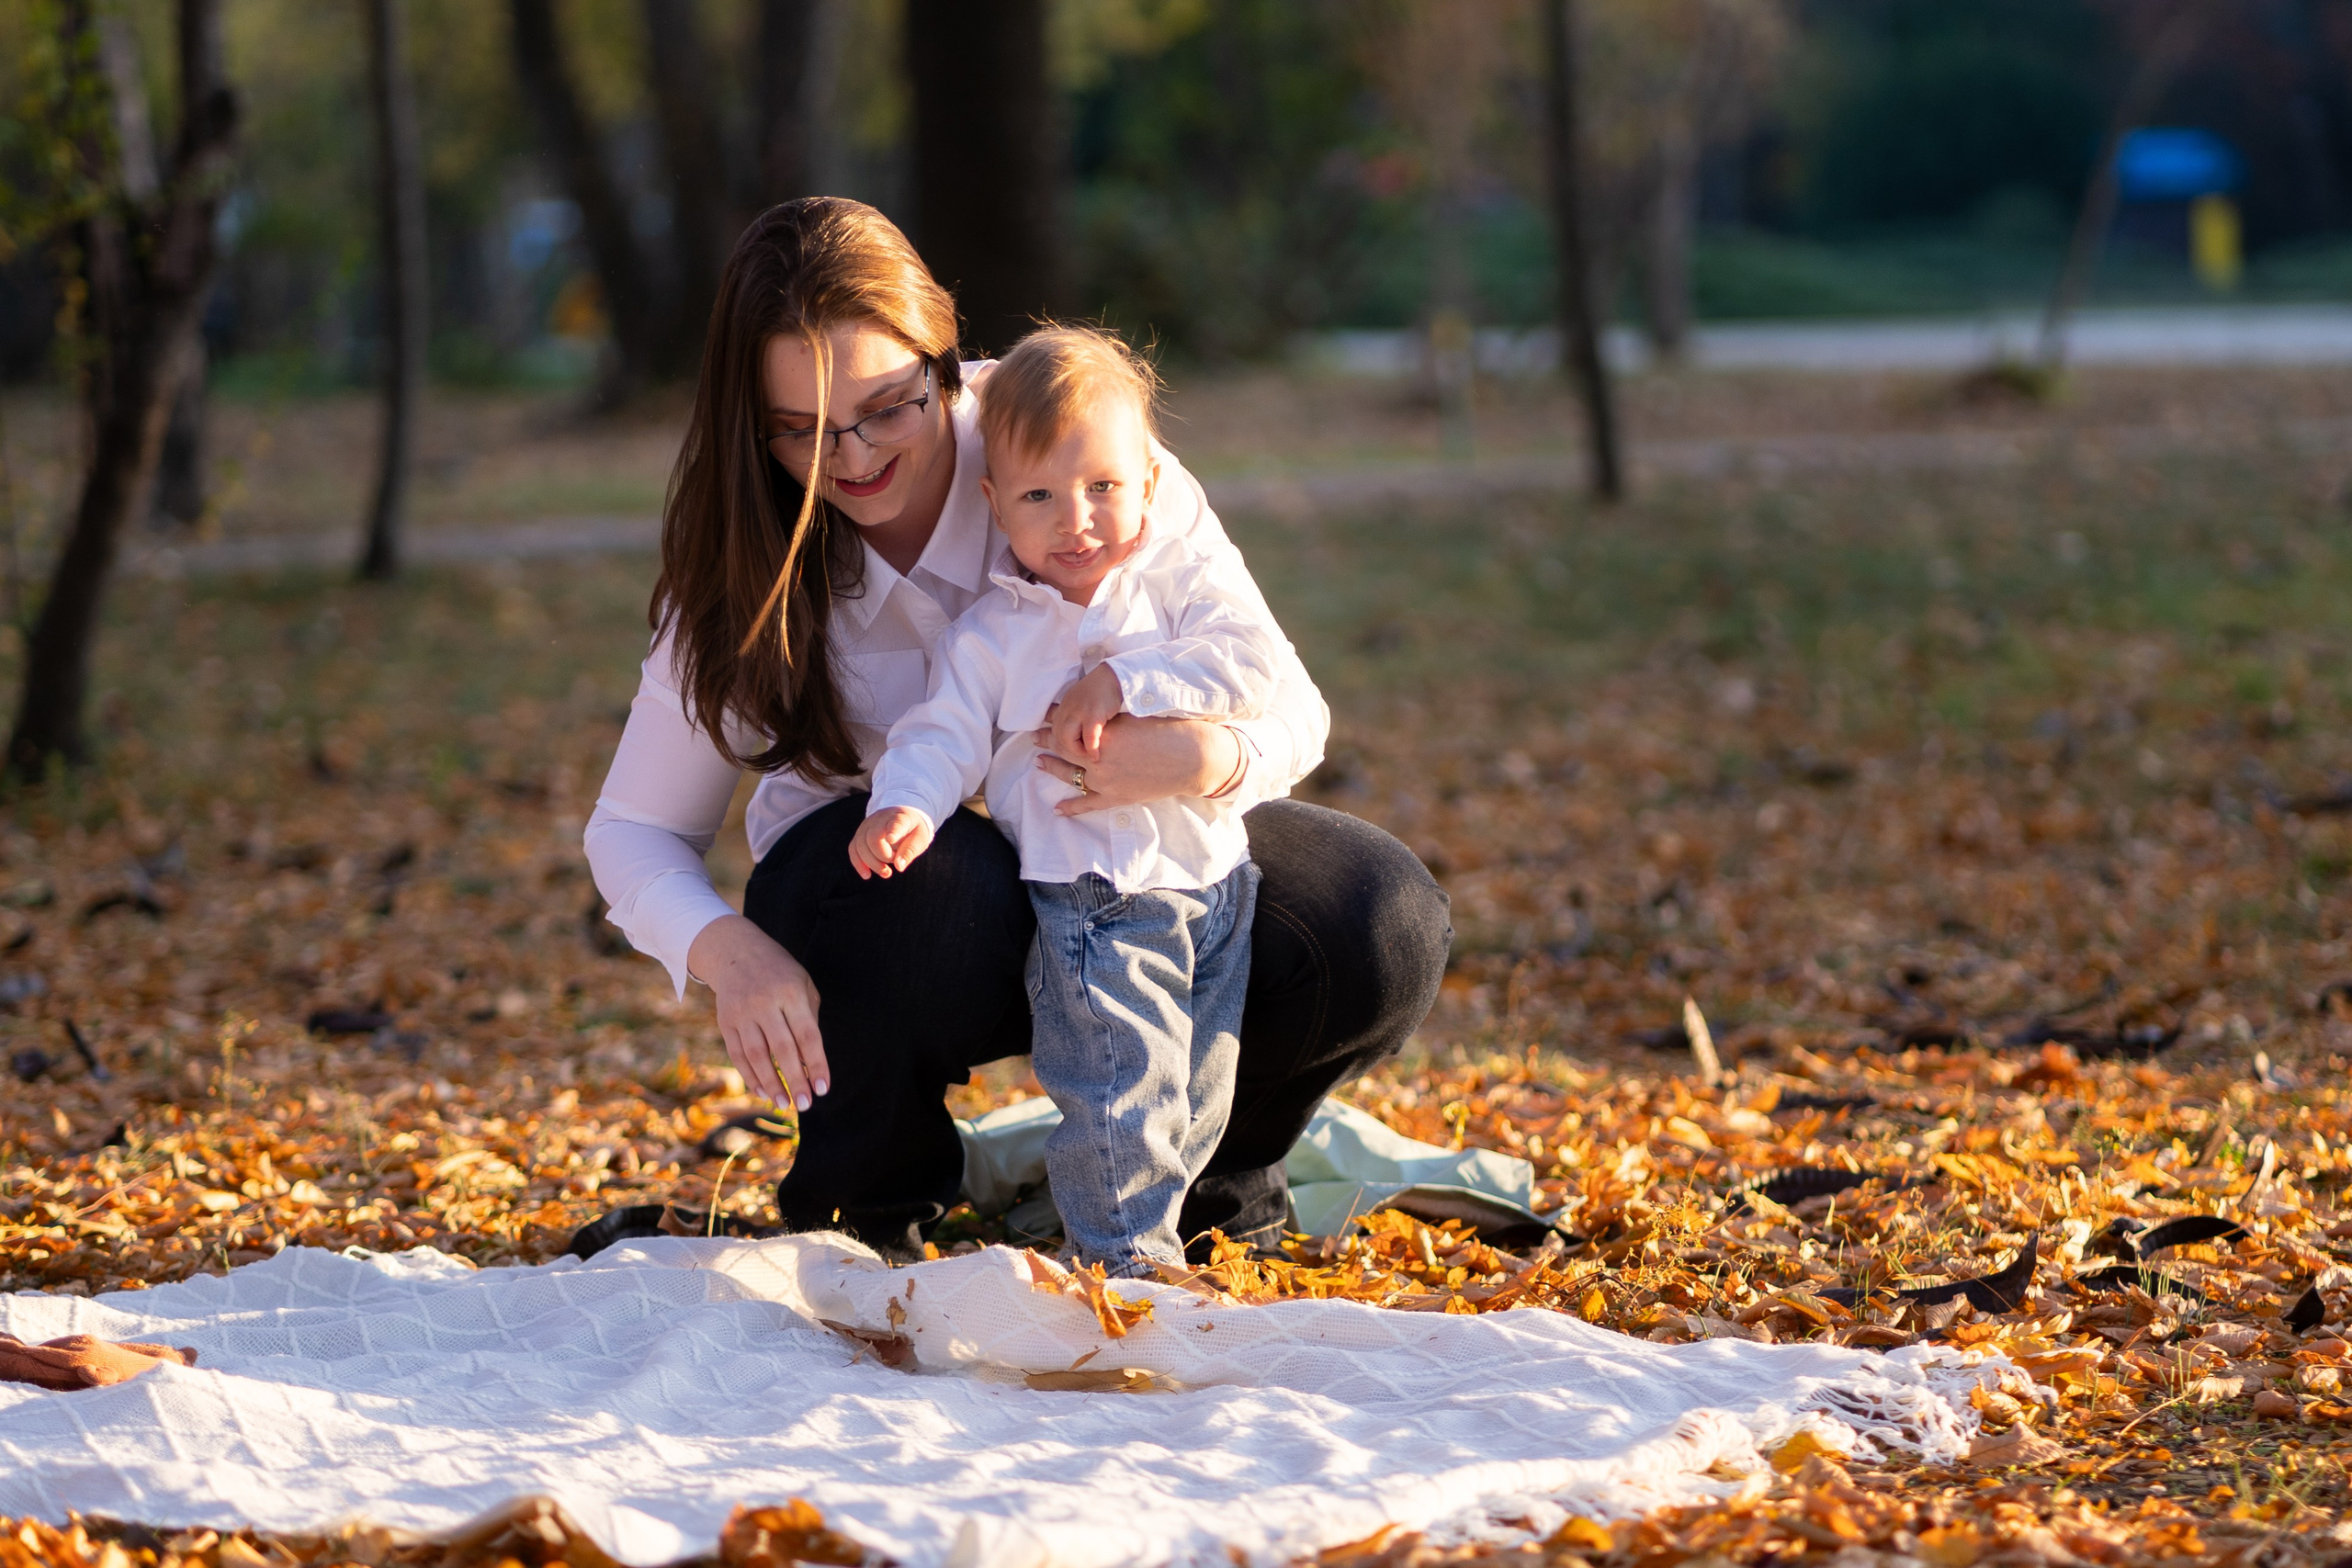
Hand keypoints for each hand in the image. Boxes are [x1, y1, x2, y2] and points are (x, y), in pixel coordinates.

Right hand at [686, 914, 827, 1110]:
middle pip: (782, 1049)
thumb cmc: (781, 973)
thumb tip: (811, 1064)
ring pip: (757, 1055)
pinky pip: (738, 1054)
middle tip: (805, 1105)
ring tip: (784, 1104)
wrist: (737, 952)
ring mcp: (742, 1012)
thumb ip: (809, 1019)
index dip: (817, 1064)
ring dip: (771, 1083)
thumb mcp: (803, 985)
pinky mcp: (725, 1021)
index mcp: (791, 992)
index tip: (823, 1089)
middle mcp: (764, 1002)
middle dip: (795, 1080)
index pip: (807, 1036)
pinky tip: (763, 1091)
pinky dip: (750, 1075)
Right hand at [849, 806, 932, 879]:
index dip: (893, 831)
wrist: (902, 819)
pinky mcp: (859, 835)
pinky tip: (867, 875)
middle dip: (882, 856)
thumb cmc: (913, 830)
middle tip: (894, 863)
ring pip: (860, 845)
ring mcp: (867, 825)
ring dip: (872, 863)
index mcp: (900, 817)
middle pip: (873, 838)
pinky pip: (853, 849)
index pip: (895, 823)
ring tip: (887, 873)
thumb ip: (910, 851)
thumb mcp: (920, 839)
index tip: (891, 839)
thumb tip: (899, 867)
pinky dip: (859, 864)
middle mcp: (880, 818)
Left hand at [1032, 715, 1238, 816]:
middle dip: (1048, 742)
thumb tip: (1090, 716)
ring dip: (1054, 768)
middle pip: (1065, 751)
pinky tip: (1057, 808)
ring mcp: (1106, 782)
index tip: (1044, 718)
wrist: (1192, 758)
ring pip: (1071, 776)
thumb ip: (1108, 720)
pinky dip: (1072, 807)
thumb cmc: (1170, 730)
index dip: (1054, 724)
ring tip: (1039, 762)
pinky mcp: (1117, 798)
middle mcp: (1099, 760)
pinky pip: (1088, 804)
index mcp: (1103, 736)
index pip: (1068, 731)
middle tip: (1034, 737)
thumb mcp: (1135, 717)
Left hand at [1050, 663, 1125, 762]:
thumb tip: (1075, 729)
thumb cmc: (1103, 691)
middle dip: (1067, 748)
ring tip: (1087, 756)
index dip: (1056, 739)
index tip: (1057, 745)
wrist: (1116, 677)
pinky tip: (1096, 755)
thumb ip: (1075, 713)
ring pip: (1067, 738)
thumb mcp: (1083, 701)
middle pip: (1058, 734)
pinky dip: (1091, 749)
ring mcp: (1079, 711)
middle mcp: (1068, 708)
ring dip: (1077, 750)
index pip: (1054, 727)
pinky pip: (1088, 738)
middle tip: (1080, 754)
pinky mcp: (1093, 715)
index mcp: (1065, 705)